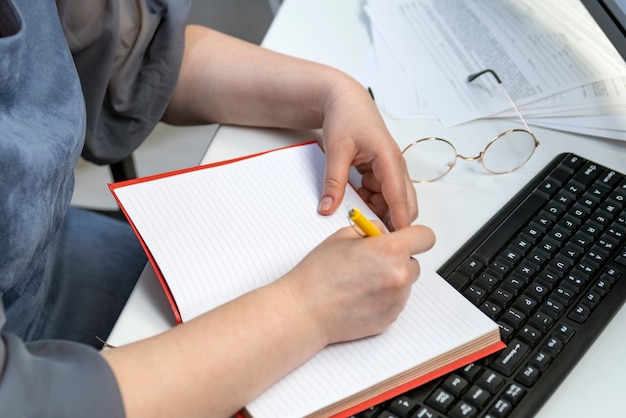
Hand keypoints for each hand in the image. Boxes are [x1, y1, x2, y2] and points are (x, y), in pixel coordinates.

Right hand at [278, 222, 434, 344]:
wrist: (305, 310)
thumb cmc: (318, 275)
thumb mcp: (342, 237)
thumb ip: (370, 230)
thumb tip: (383, 232)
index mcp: (390, 251)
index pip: (425, 237)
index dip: (415, 236)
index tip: (407, 238)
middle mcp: (399, 276)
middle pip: (415, 262)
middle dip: (398, 259)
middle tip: (372, 261)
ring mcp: (397, 300)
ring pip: (405, 283)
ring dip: (391, 279)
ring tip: (361, 281)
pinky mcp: (390, 318)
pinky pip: (395, 302)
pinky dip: (383, 297)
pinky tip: (359, 296)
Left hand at [317, 78, 417, 229]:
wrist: (344, 99)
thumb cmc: (347, 116)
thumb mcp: (337, 150)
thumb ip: (334, 181)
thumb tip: (328, 208)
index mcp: (390, 159)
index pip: (399, 197)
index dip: (399, 221)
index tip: (397, 241)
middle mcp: (395, 167)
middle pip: (403, 204)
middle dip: (390, 221)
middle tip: (370, 236)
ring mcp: (389, 171)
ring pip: (391, 202)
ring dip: (376, 212)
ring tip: (356, 217)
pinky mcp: (381, 173)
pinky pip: (380, 195)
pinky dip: (369, 202)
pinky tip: (354, 201)